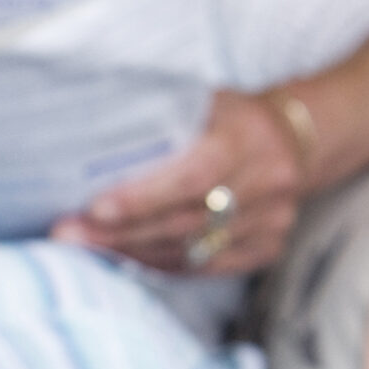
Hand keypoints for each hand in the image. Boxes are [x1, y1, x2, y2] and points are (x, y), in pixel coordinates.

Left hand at [50, 90, 302, 275]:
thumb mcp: (206, 101)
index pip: (193, 175)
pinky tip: (125, 258)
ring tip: (85, 248)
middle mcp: (267, 182)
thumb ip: (161, 117)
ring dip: (133, 252)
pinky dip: (162, 264)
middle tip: (68, 235)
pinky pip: (205, 268)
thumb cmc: (232, 116)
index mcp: (248, 137)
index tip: (95, 209)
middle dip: (121, 232)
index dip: (144, 197)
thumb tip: (88, 130)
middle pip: (185, 221)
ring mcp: (272, 221)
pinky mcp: (268, 248)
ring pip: (192, 251)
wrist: (300, 138)